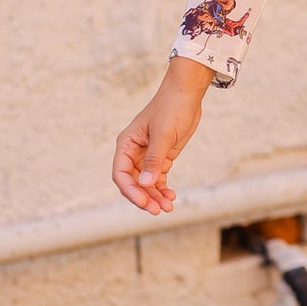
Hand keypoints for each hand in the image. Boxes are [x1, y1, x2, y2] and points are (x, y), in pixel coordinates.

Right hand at [111, 57, 213, 215]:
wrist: (186, 95)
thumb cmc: (171, 108)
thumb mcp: (163, 134)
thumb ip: (154, 159)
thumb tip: (145, 184)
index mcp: (126, 144)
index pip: (120, 174)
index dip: (130, 191)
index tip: (145, 202)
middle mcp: (133, 152)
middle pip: (133, 182)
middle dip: (144, 197)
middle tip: (158, 211)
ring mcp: (147, 156)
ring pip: (146, 183)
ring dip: (155, 196)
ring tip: (167, 207)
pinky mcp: (161, 157)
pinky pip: (158, 178)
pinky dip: (162, 189)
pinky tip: (170, 197)